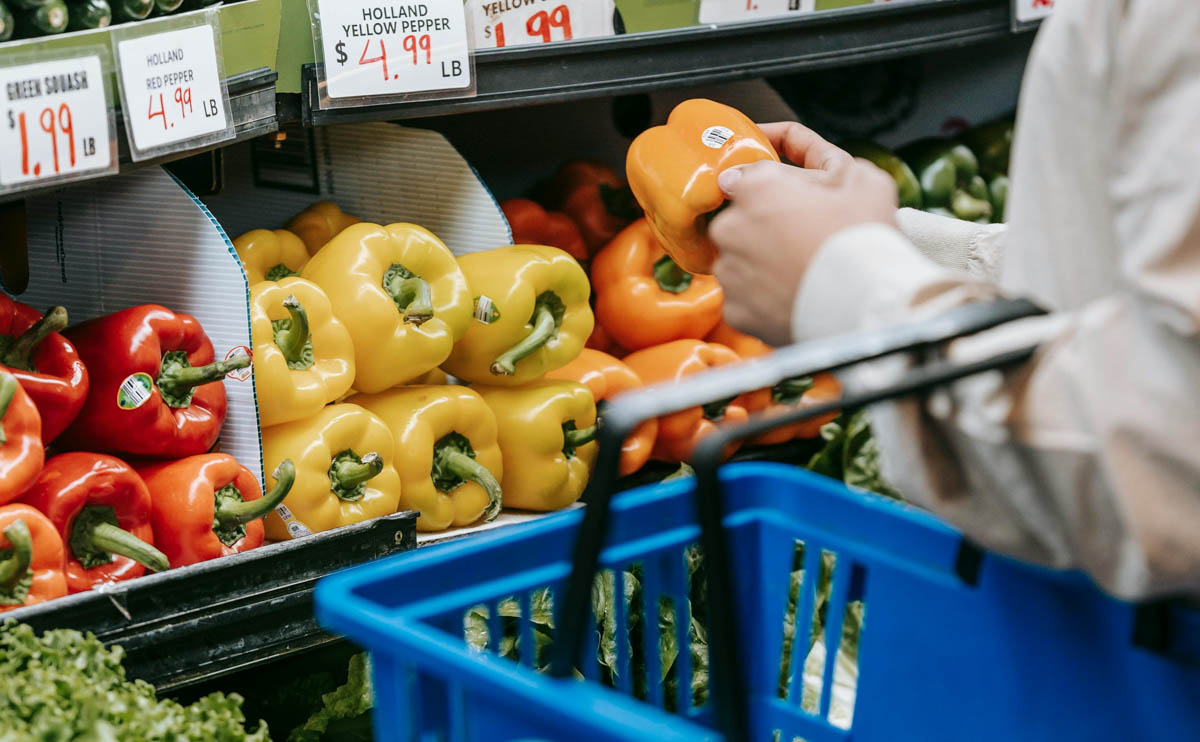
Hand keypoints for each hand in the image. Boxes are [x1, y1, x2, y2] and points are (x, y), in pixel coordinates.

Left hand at [710, 122, 898, 345]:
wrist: (866, 308)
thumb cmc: (864, 239)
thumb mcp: (859, 178)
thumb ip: (822, 160)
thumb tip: (802, 168)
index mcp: (755, 188)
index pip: (751, 176)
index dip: (779, 186)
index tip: (796, 197)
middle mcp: (730, 228)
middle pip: (744, 220)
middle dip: (770, 225)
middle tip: (808, 237)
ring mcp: (729, 272)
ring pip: (742, 259)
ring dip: (765, 261)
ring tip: (803, 270)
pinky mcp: (734, 310)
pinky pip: (746, 297)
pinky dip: (765, 297)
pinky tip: (794, 295)